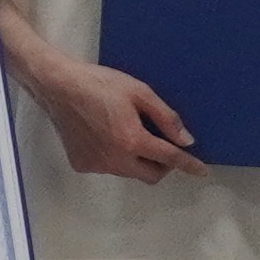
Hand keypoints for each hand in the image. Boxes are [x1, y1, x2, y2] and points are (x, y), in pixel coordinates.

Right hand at [35, 59, 198, 183]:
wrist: (58, 86)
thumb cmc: (100, 83)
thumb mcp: (139, 92)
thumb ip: (166, 118)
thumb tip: (186, 141)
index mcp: (131, 140)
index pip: (169, 158)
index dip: (188, 164)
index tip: (201, 171)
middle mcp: (115, 159)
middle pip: (150, 176)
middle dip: (162, 165)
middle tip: (161, 145)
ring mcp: (97, 165)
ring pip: (128, 172)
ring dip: (136, 160)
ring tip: (127, 133)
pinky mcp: (81, 165)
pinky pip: (108, 168)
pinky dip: (114, 157)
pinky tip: (104, 135)